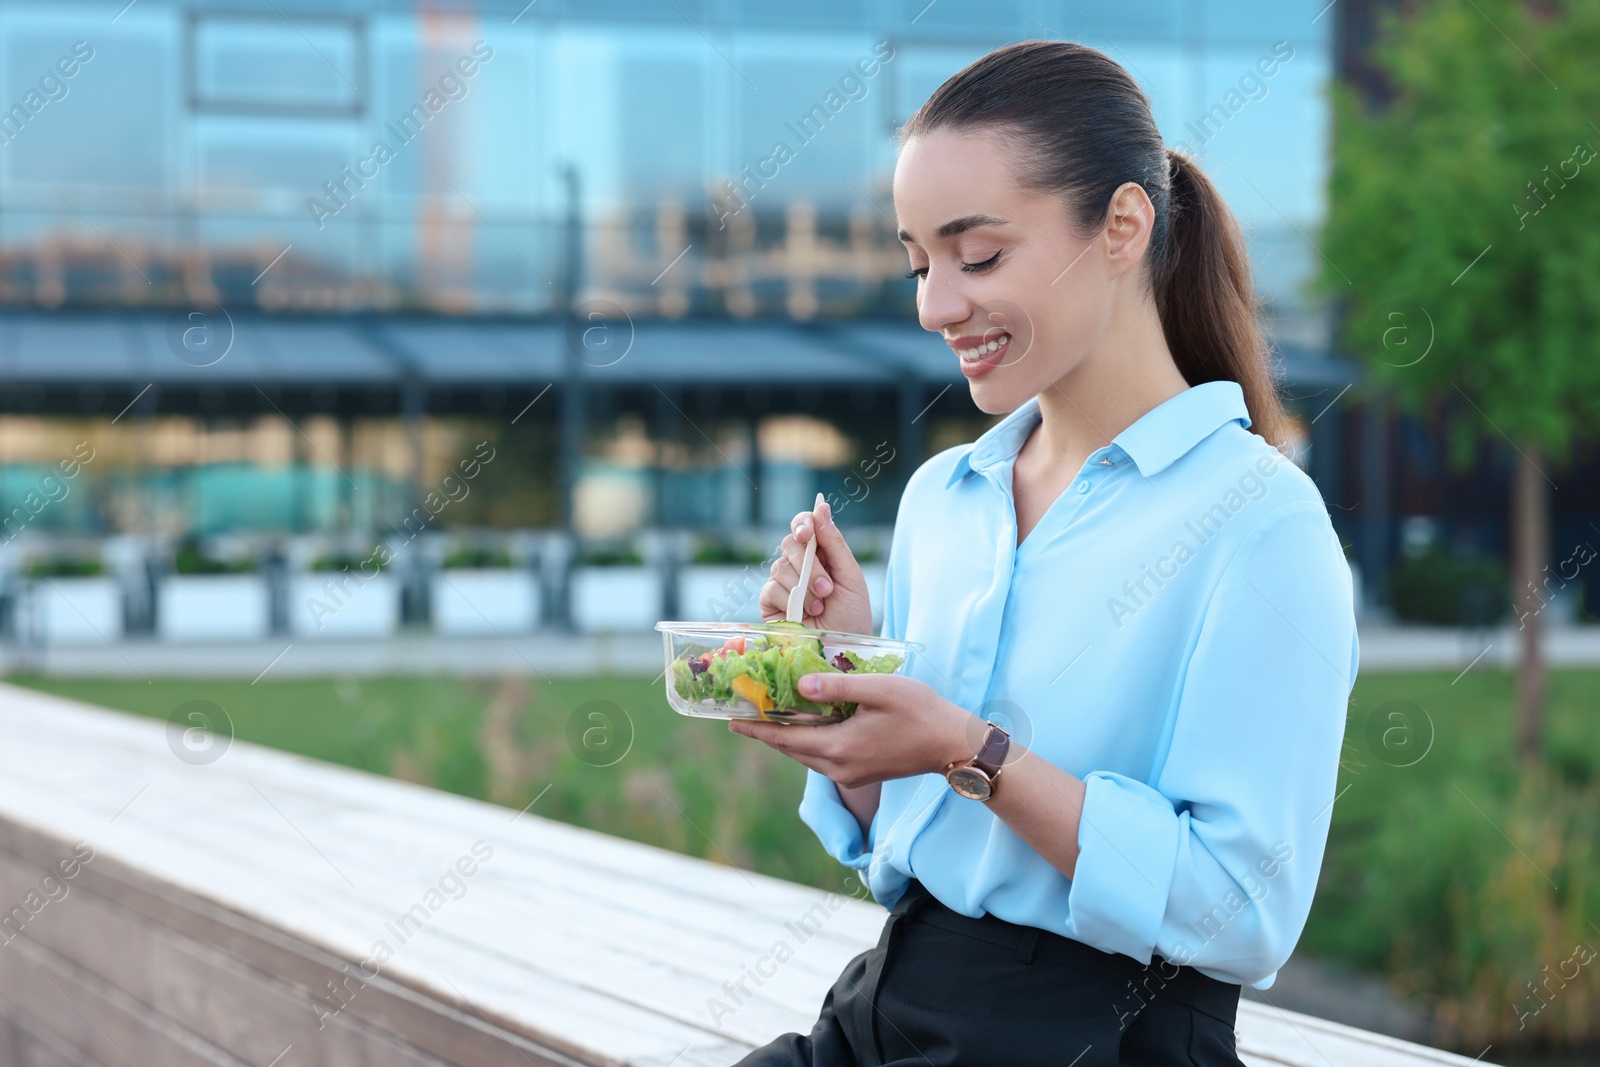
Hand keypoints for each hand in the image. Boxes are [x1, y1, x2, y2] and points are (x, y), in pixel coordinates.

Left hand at [729, 671, 980, 790]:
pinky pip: (821, 759)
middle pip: (790, 749)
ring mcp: (849, 775)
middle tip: (744, 714)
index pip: (784, 738)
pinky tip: (805, 726)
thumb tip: (800, 686)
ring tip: (768, 718)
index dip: (756, 728)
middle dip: (766, 732)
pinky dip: (806, 742)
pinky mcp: (860, 774)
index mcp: (838, 747)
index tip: (730, 720)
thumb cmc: (920, 712)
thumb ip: (837, 687)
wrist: (953, 746)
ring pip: (805, 755)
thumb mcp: (879, 690)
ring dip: (786, 738)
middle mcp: (838, 767)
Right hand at [758, 499, 873, 635]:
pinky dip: (788, 600)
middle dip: (809, 566)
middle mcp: (798, 564)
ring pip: (780, 566)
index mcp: (820, 553)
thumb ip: (835, 543)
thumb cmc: (852, 615)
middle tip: (827, 588)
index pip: (803, 525)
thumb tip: (821, 506)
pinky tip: (804, 614)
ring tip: (821, 607)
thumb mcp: (851, 577)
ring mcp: (782, 583)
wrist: (843, 650)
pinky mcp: (769, 603)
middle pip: (789, 543)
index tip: (808, 533)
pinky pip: (770, 589)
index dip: (802, 523)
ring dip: (803, 588)